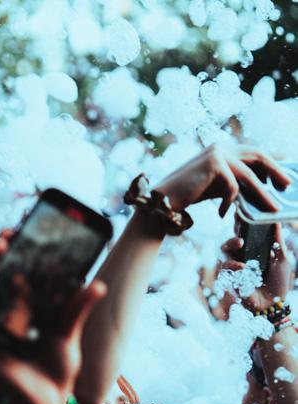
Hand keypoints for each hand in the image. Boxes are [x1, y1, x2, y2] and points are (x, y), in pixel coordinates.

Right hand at [0, 239, 105, 403]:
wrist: (50, 400)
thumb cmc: (58, 366)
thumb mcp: (70, 333)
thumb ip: (77, 309)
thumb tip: (96, 285)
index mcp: (25, 300)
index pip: (10, 264)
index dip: (7, 245)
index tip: (12, 231)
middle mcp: (4, 308)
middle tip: (0, 246)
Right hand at [155, 144, 289, 216]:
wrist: (160, 201)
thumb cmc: (187, 195)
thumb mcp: (216, 185)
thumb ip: (235, 181)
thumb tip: (261, 185)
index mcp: (222, 148)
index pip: (254, 152)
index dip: (271, 163)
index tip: (284, 176)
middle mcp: (220, 146)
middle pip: (258, 156)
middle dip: (276, 171)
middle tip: (287, 186)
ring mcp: (217, 153)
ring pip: (249, 174)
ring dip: (263, 194)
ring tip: (272, 208)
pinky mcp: (214, 164)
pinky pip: (233, 186)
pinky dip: (229, 203)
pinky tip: (220, 213)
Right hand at [219, 224, 294, 310]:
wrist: (272, 304)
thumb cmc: (278, 283)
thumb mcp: (282, 259)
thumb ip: (277, 241)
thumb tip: (276, 220)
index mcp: (255, 250)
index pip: (246, 234)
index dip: (242, 223)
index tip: (241, 212)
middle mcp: (242, 256)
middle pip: (232, 238)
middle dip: (234, 229)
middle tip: (238, 223)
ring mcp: (234, 266)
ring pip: (224, 250)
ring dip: (230, 243)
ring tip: (239, 243)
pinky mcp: (228, 277)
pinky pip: (225, 267)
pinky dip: (232, 265)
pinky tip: (241, 267)